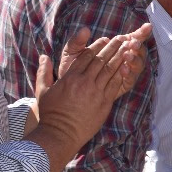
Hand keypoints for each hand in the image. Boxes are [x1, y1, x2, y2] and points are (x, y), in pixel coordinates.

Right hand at [34, 26, 149, 145]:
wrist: (61, 133)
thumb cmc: (51, 113)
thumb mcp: (42, 90)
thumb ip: (43, 72)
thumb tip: (44, 56)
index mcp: (70, 77)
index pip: (86, 56)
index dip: (96, 46)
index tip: (104, 39)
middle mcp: (84, 82)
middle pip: (101, 60)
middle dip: (113, 47)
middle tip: (122, 38)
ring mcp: (96, 92)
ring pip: (111, 70)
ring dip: (121, 57)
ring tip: (129, 47)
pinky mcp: (105, 102)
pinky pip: (116, 84)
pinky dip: (122, 74)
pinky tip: (128, 66)